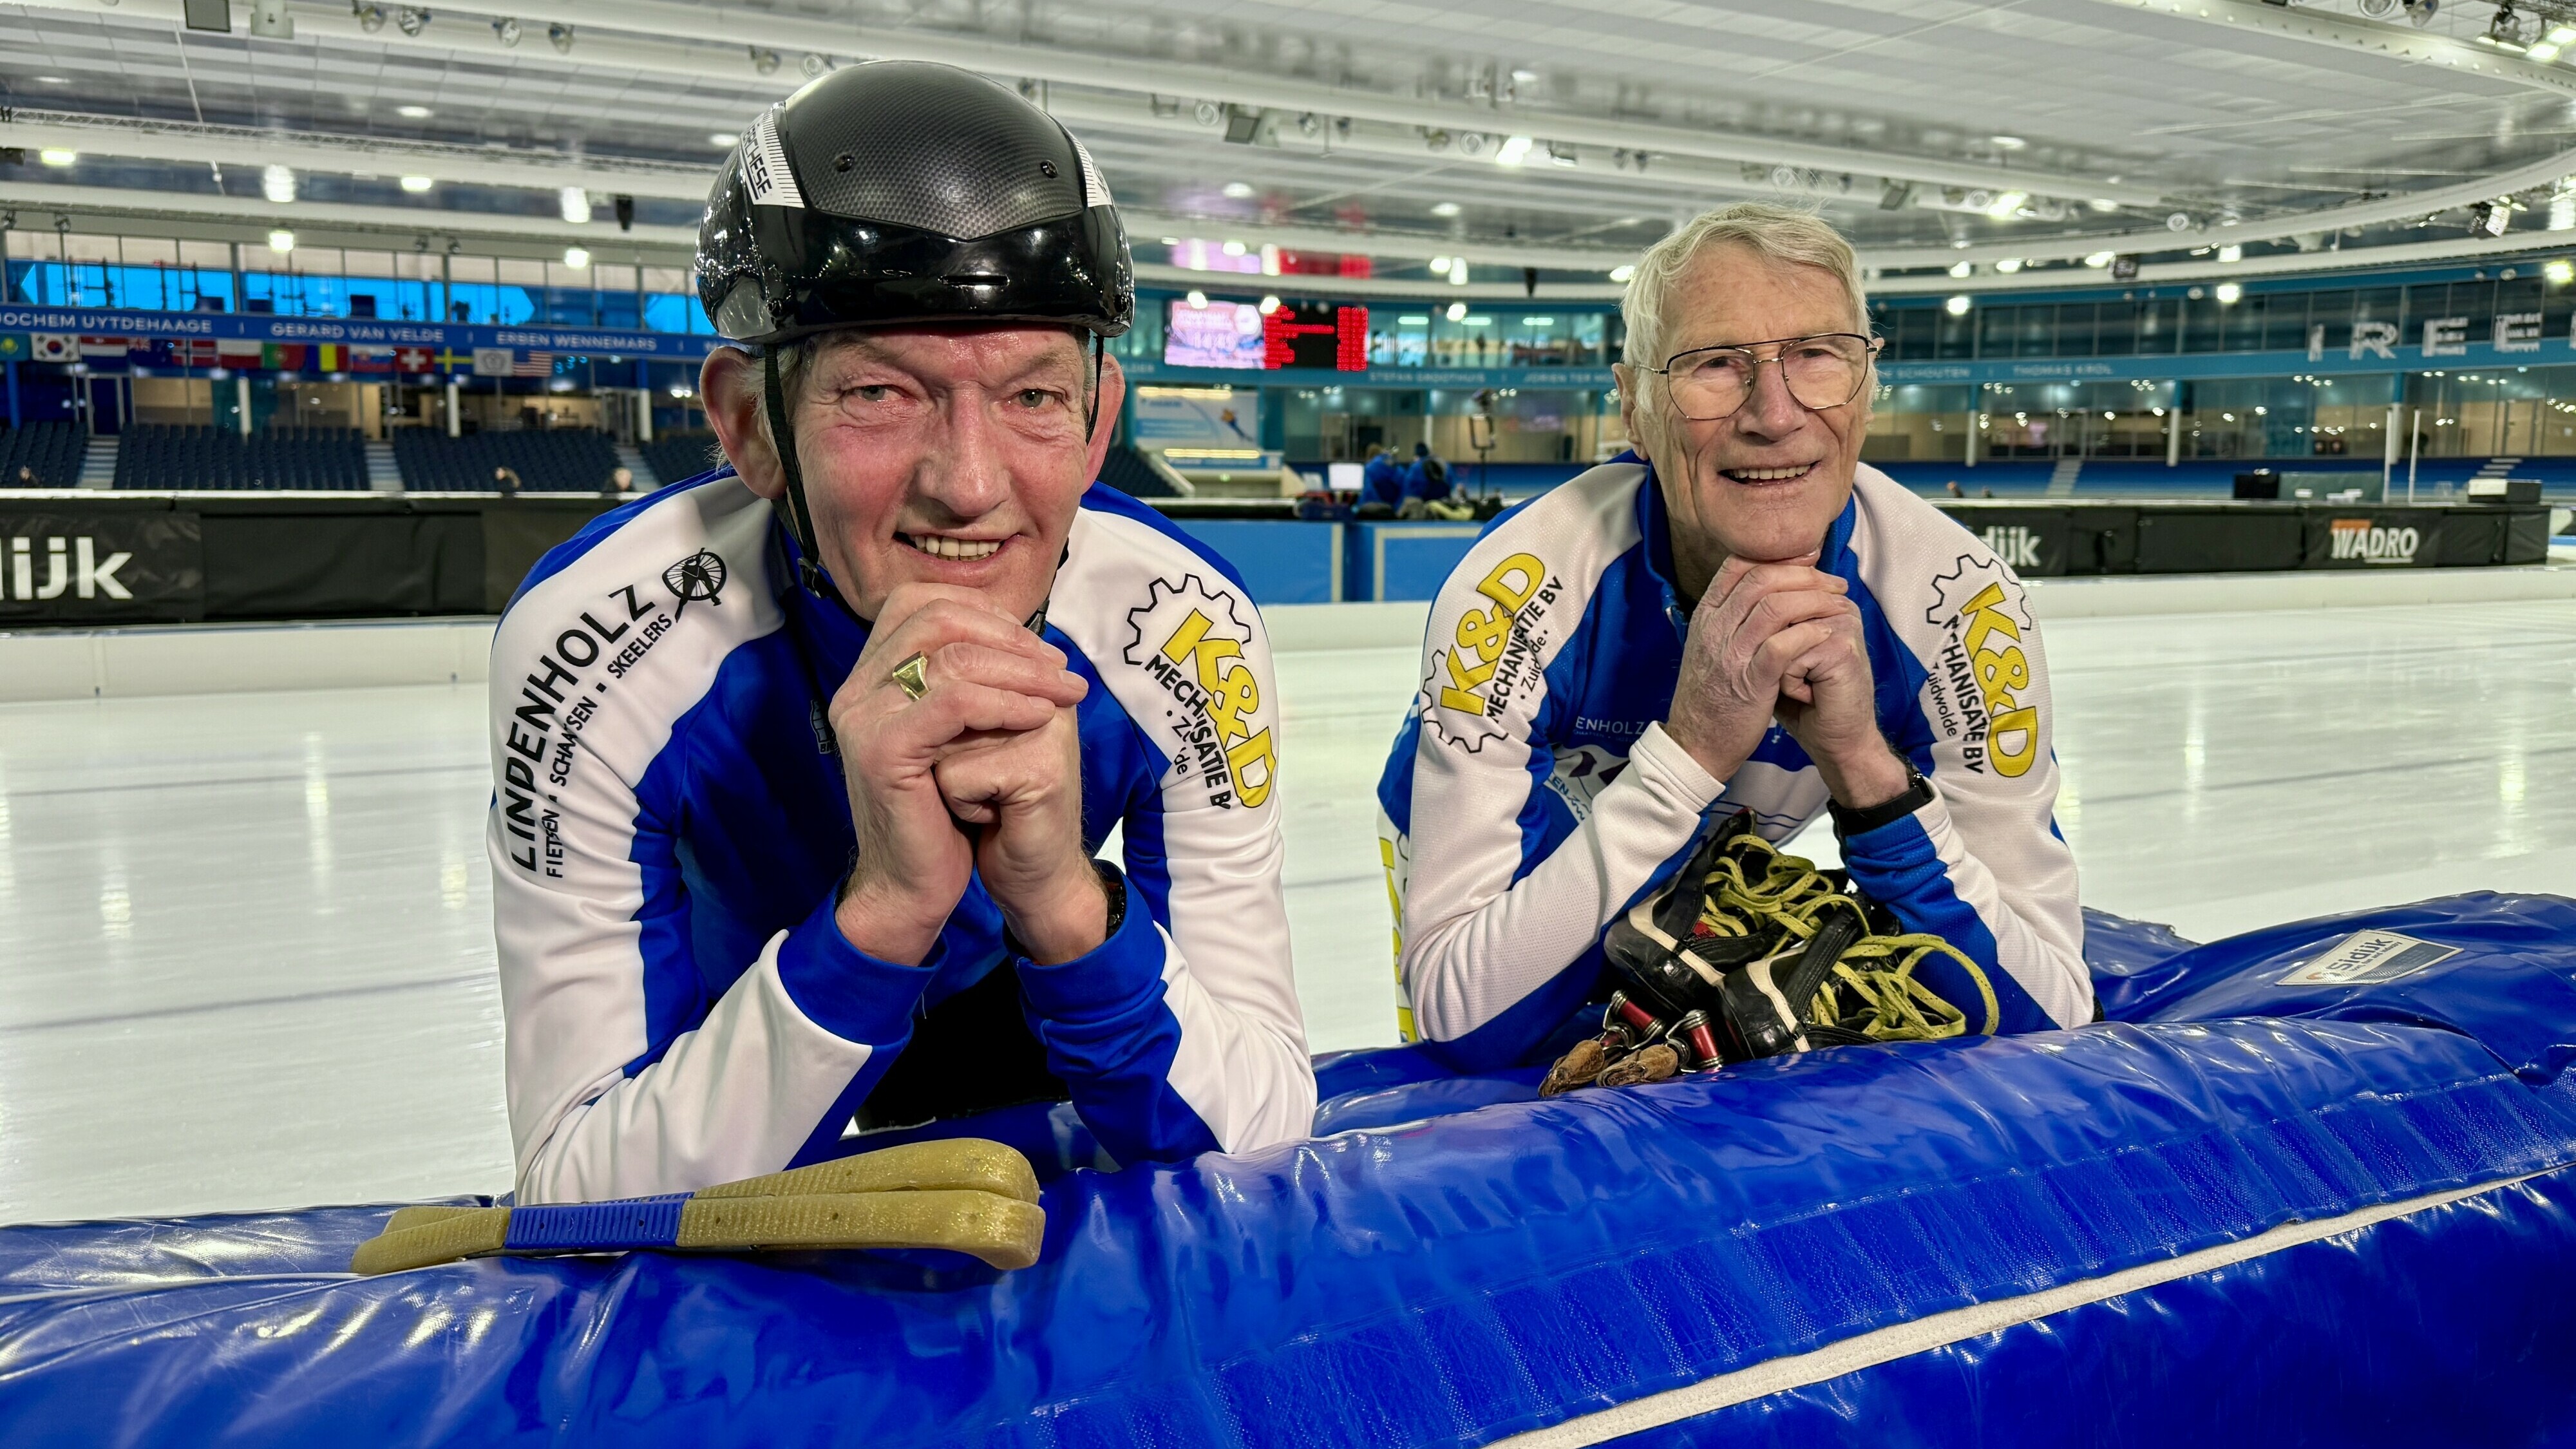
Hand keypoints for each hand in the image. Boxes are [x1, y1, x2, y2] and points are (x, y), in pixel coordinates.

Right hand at [829, 583, 1087, 964]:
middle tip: (1060, 665)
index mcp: (869, 677)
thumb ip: (968, 684)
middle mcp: (856, 689)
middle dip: (1009, 636)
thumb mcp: (956, 736)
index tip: (1038, 647)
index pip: (922, 604)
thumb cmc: (940, 814)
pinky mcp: (883, 750)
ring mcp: (863, 717)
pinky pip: (953, 703)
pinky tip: (1041, 716)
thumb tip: (1022, 635)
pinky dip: (1004, 703)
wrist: (909, 887)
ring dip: (1021, 669)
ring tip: (1066, 689)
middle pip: (936, 618)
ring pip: (950, 656)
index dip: (987, 614)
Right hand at [1663, 552, 1855, 782]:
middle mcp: (1715, 629)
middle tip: (1834, 584)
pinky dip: (1808, 634)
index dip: (1779, 556)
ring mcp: (1731, 655)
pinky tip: (1827, 633)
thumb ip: (1731, 618)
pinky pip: (1781, 646)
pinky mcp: (1750, 682)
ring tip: (1839, 605)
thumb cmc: (1712, 697)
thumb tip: (1765, 592)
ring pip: (1775, 606)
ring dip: (1814, 600)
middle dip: (1805, 575)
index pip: (1739, 566)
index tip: (1809, 559)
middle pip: (1762, 579)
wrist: (1696, 744)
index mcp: (1706, 617)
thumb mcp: (1710, 648)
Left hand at [1768, 595, 1911, 810]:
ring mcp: (1841, 623)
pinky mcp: (1841, 647)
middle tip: (1787, 675)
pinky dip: (1789, 683)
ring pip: (1776, 629)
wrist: (1835, 740)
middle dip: (1766, 647)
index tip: (1776, 659)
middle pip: (1772, 606)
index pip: (1774, 592)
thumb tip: (1737, 608)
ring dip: (1775, 667)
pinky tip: (1809, 696)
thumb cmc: (1803, 701)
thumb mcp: (1777, 657)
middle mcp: (1835, 606)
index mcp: (1821, 603)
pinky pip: (1789, 655)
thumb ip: (1764, 628)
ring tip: (1797, 685)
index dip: (1759, 626)